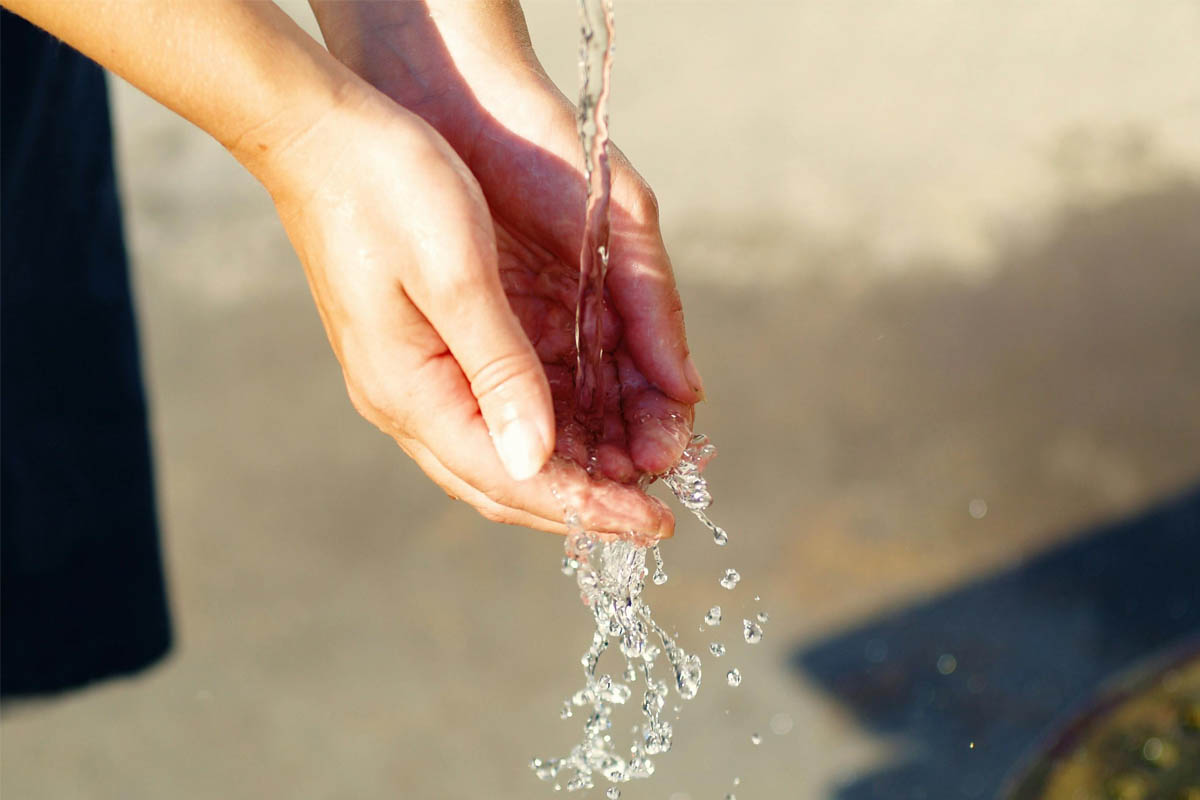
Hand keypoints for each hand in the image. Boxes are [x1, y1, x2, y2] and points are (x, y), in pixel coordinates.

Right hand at [309, 1, 704, 535]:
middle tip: (652, 517)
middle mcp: (405, 399)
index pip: (510, 478)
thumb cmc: (387, 187)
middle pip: (503, 482)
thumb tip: (536, 460)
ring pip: (498, 453)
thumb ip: (500, 370)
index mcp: (410, 390)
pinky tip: (587, 427)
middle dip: (581, 504)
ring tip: (633, 476)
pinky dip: (545, 430)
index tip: (653, 525)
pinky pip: (489, 414)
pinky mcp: (421, 350)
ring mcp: (407, 378)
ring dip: (568, 472)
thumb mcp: (456, 274)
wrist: (319, 133)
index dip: (586, 507)